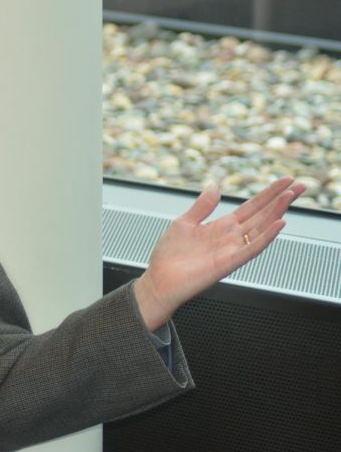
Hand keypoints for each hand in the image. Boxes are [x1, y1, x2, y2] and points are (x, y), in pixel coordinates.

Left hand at [134, 177, 305, 330]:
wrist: (160, 280)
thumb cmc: (170, 255)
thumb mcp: (184, 222)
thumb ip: (202, 205)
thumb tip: (215, 185)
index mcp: (222, 226)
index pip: (252, 207)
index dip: (268, 193)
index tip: (286, 181)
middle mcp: (231, 237)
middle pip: (262, 215)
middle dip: (281, 199)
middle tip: (302, 185)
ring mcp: (231, 250)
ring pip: (261, 228)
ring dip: (276, 212)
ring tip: (291, 196)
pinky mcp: (227, 263)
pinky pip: (251, 249)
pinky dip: (266, 237)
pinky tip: (279, 224)